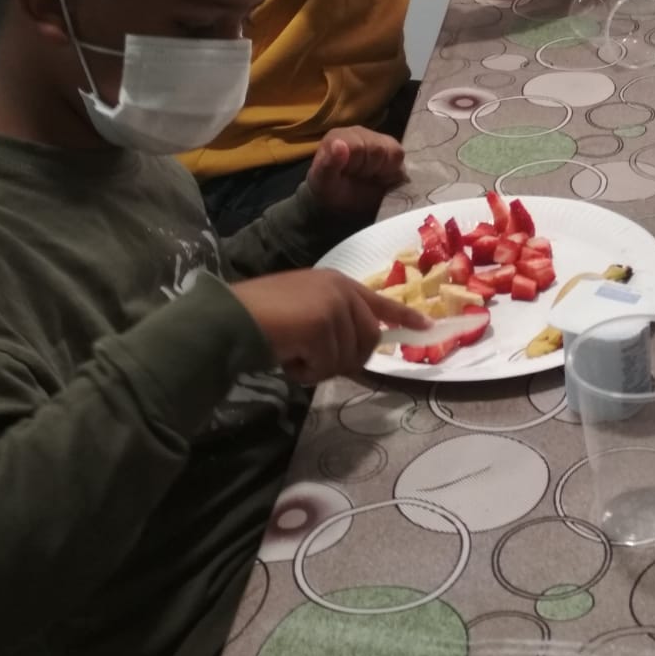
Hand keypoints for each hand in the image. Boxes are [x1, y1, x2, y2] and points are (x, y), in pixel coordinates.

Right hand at [232, 269, 430, 383]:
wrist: (227, 318)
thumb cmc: (259, 316)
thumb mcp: (303, 311)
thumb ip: (333, 322)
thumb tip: (357, 352)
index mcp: (336, 283)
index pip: (379, 301)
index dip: (405, 317)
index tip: (427, 328)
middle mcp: (340, 291)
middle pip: (368, 339)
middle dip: (345, 360)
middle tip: (312, 363)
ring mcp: (333, 306)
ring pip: (348, 357)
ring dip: (320, 367)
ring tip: (293, 355)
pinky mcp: (322, 326)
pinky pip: (326, 366)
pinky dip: (305, 372)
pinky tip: (286, 358)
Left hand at [307, 127, 406, 220]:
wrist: (341, 202)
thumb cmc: (330, 189)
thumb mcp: (323, 182)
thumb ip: (328, 164)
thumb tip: (339, 144)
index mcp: (341, 136)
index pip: (359, 147)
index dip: (358, 166)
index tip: (349, 175)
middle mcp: (361, 133)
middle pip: (379, 149)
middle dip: (371, 169)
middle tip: (360, 178)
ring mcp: (379, 140)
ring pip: (394, 153)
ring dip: (384, 171)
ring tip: (371, 177)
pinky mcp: (392, 150)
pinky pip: (401, 158)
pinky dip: (394, 172)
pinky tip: (381, 178)